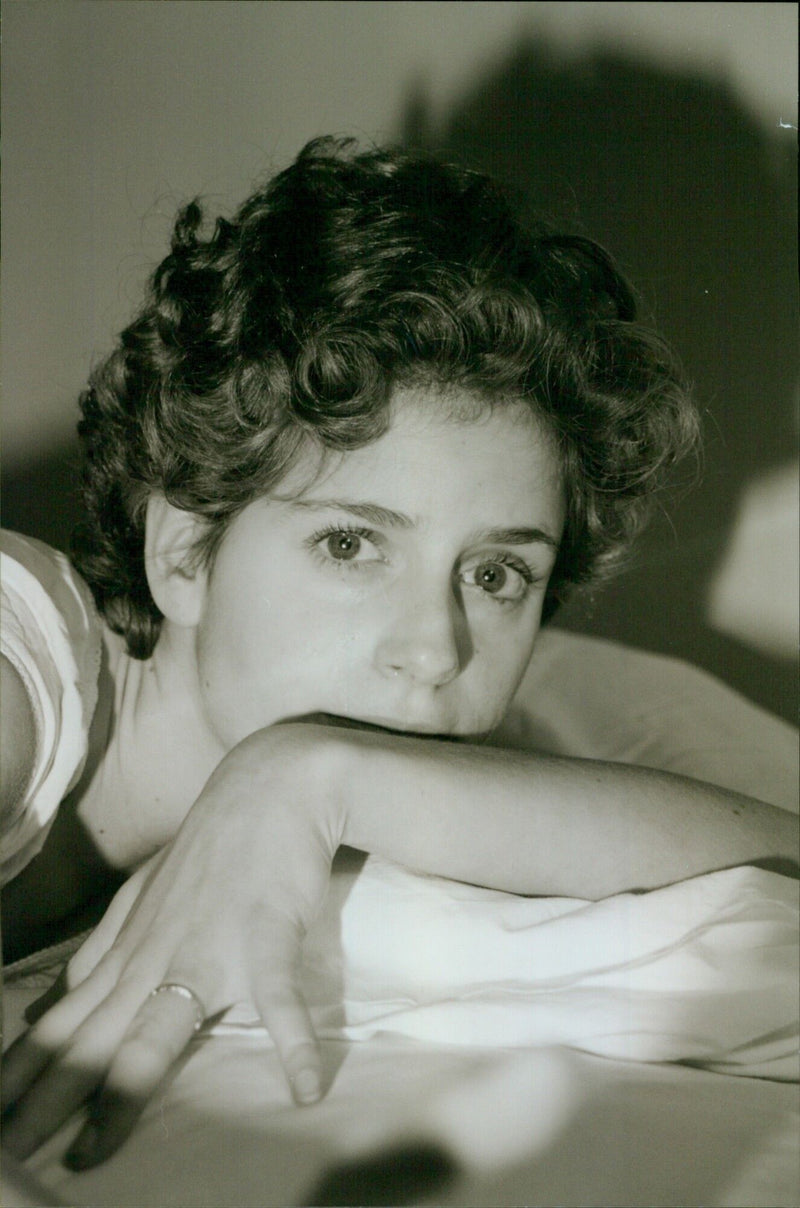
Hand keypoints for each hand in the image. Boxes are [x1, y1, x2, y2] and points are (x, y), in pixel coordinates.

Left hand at [1, 725, 344, 1168]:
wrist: (270, 787)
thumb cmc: (210, 844)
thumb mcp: (141, 894)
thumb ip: (100, 949)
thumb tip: (49, 1003)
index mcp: (127, 952)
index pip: (64, 1027)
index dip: (25, 1077)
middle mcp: (154, 959)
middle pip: (87, 1042)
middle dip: (40, 1101)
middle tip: (5, 1153)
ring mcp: (206, 950)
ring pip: (148, 1033)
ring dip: (114, 1095)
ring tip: (85, 1151)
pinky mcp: (266, 938)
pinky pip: (278, 998)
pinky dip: (292, 1043)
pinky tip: (305, 1088)